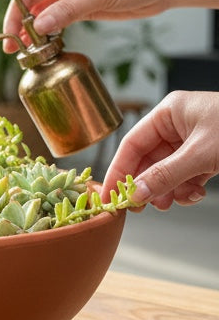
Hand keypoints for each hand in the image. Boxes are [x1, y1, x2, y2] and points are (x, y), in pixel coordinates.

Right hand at [0, 0, 167, 50]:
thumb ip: (66, 11)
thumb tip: (38, 27)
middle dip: (15, 17)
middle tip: (10, 41)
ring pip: (40, 9)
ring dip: (29, 27)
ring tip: (21, 49)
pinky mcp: (82, 6)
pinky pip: (56, 18)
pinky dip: (46, 31)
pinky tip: (41, 44)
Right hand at [101, 90, 218, 209]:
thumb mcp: (202, 154)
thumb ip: (166, 175)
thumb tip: (136, 193)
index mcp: (170, 112)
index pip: (133, 143)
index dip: (119, 169)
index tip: (111, 194)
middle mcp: (178, 124)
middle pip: (149, 159)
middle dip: (148, 184)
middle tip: (142, 207)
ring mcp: (194, 140)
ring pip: (167, 171)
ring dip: (170, 190)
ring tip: (176, 201)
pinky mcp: (208, 155)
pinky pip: (186, 175)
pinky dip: (187, 188)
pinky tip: (195, 194)